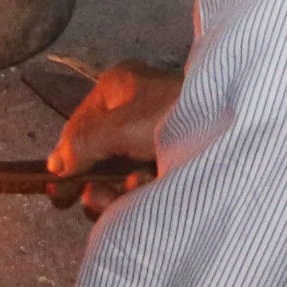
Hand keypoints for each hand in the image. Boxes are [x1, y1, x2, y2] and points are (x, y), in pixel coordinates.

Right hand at [51, 63, 181, 213]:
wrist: (232, 129)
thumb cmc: (174, 116)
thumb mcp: (120, 127)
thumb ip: (83, 145)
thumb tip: (55, 167)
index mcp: (119, 87)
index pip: (79, 124)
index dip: (64, 157)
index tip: (53, 188)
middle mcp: (133, 108)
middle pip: (98, 152)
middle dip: (94, 178)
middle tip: (89, 199)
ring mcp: (153, 134)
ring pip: (119, 171)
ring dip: (115, 189)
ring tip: (123, 193)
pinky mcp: (171, 158)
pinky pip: (141, 179)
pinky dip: (137, 190)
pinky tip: (144, 190)